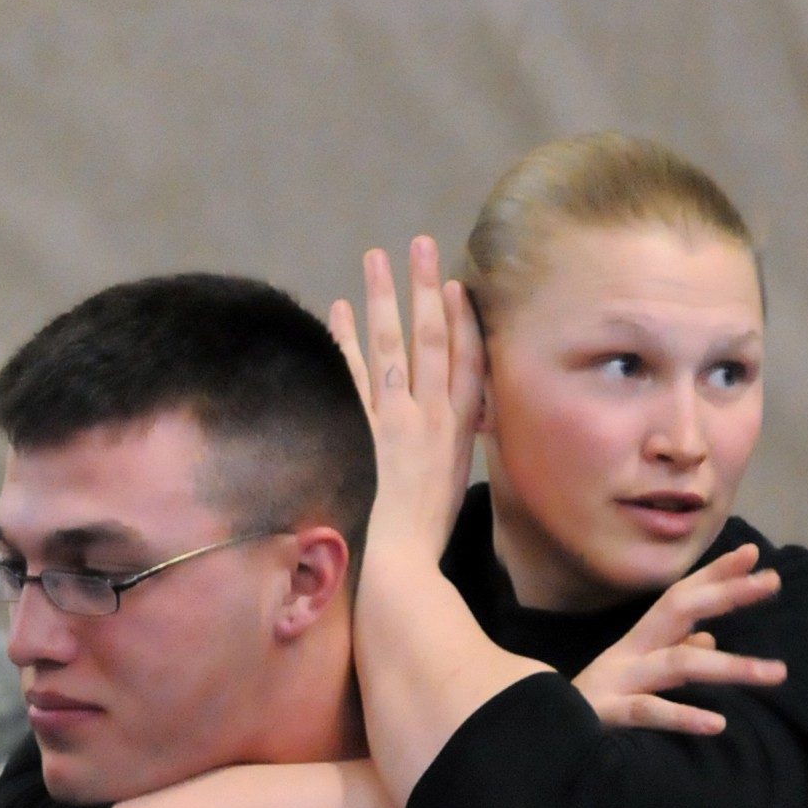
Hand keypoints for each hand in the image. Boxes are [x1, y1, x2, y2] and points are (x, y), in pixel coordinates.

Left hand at [330, 237, 485, 567]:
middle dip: (426, 288)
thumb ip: (452, 443)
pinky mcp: (362, 430)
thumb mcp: (453, 485)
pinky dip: (345, 340)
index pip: (470, 362)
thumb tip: (451, 418)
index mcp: (459, 432)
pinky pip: (352, 374)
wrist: (398, 564)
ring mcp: (394, 420)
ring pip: (391, 344)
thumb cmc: (426, 535)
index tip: (458, 283)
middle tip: (419, 244)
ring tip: (376, 258)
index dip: (465, 319)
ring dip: (383, 297)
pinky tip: (337, 310)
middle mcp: (430, 418)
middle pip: (432, 339)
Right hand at [575, 543, 786, 732]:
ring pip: (678, 664)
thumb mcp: (638, 676)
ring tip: (776, 673)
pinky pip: (650, 712)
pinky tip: (716, 723)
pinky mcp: (609, 714)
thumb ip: (675, 653)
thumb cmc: (596, 705)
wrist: (542, 736)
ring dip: (729, 666)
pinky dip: (683, 716)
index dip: (715, 574)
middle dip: (726, 593)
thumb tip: (710, 636)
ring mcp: (620, 681)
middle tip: (773, 581)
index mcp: (640, 642)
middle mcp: (631, 652)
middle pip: (679, 609)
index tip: (753, 554)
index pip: (680, 597)